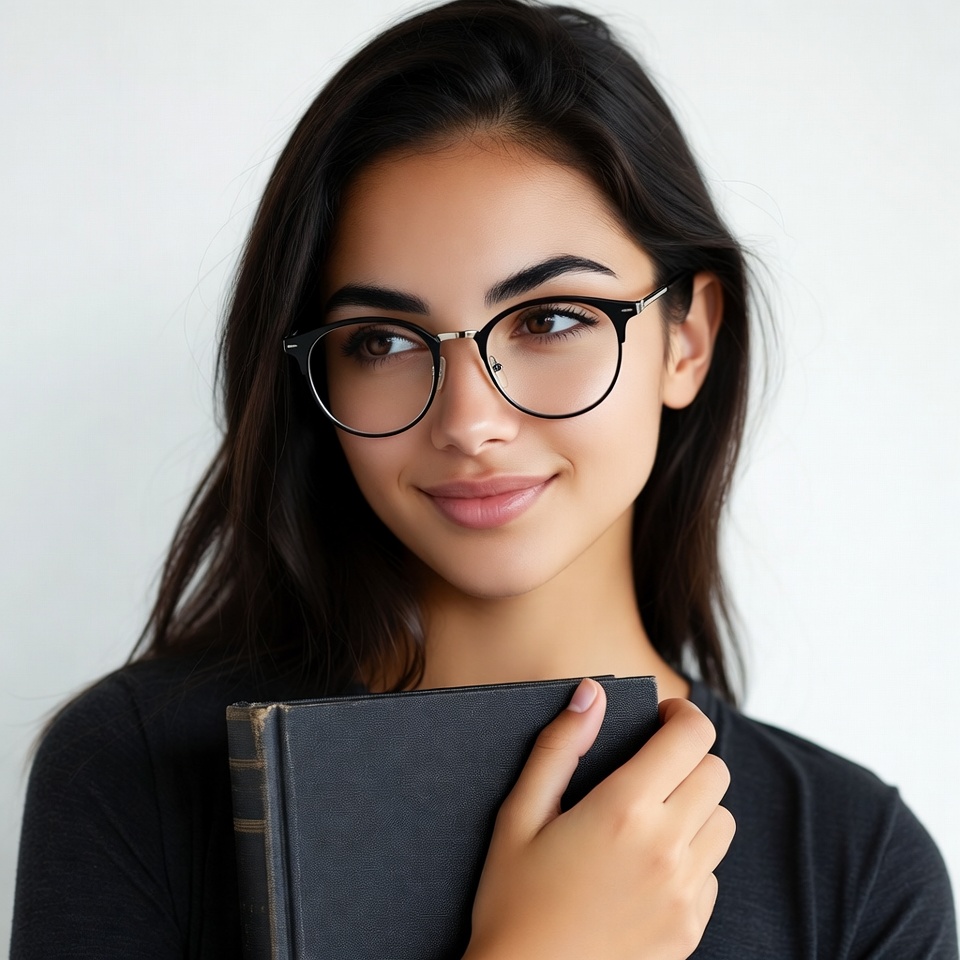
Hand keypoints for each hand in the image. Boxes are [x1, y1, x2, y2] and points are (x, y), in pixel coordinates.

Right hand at [464, 679, 733, 959]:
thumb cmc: (513, 899)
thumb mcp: (520, 815)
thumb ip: (559, 746)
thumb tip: (592, 693)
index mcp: (623, 809)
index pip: (691, 736)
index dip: (682, 714)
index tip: (662, 716)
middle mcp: (666, 848)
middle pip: (715, 772)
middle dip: (687, 757)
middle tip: (650, 767)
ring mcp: (684, 893)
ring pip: (723, 821)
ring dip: (696, 807)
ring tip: (650, 818)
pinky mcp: (690, 929)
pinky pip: (713, 873)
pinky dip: (692, 858)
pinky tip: (648, 867)